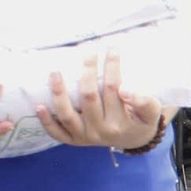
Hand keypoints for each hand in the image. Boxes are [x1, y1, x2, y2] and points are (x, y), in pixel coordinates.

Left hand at [34, 50, 162, 148]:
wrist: (134, 140)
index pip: (113, 88)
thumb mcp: (151, 113)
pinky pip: (57, 133)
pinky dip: (47, 121)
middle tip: (88, 53)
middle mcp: (100, 131)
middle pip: (89, 97)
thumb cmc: (141, 121)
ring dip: (59, 93)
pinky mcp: (74, 141)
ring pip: (68, 115)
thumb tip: (125, 89)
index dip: (112, 67)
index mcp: (119, 122)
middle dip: (87, 72)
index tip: (112, 49)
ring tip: (55, 73)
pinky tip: (39, 106)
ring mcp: (85, 137)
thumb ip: (144, 102)